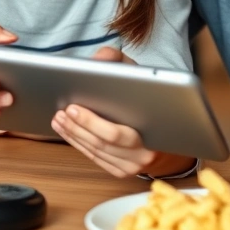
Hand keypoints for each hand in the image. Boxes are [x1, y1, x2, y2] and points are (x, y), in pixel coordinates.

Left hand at [51, 48, 195, 177]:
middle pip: (102, 142)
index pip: (117, 133)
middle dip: (78, 127)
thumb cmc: (153, 103)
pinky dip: (78, 144)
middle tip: (62, 112)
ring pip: (96, 151)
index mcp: (153, 133)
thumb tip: (98, 58)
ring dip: (73, 135)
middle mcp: (143, 154)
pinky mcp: (121, 171)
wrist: (170, 137)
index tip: (73, 107)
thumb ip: (120, 62)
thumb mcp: (141, 76)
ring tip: (59, 119)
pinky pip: (95, 158)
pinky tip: (66, 131)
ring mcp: (131, 166)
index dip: (91, 122)